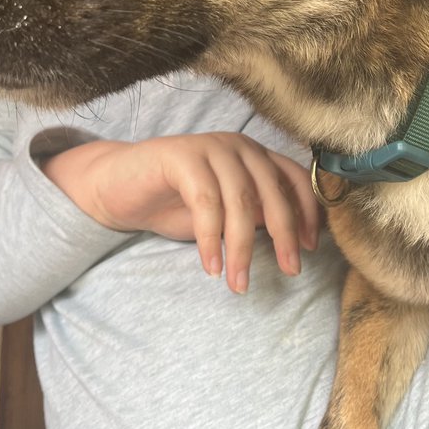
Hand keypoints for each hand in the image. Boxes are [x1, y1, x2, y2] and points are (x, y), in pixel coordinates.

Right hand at [42, 133, 318, 293]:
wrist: (119, 188)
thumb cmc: (176, 202)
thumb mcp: (226, 213)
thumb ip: (257, 217)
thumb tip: (295, 240)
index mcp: (254, 155)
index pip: (295, 179)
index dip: (307, 213)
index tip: (310, 249)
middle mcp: (238, 145)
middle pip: (272, 193)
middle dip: (283, 236)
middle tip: (289, 271)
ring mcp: (210, 147)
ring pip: (240, 201)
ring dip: (242, 248)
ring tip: (239, 283)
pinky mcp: (181, 156)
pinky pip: (206, 201)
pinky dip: (211, 238)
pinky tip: (210, 266)